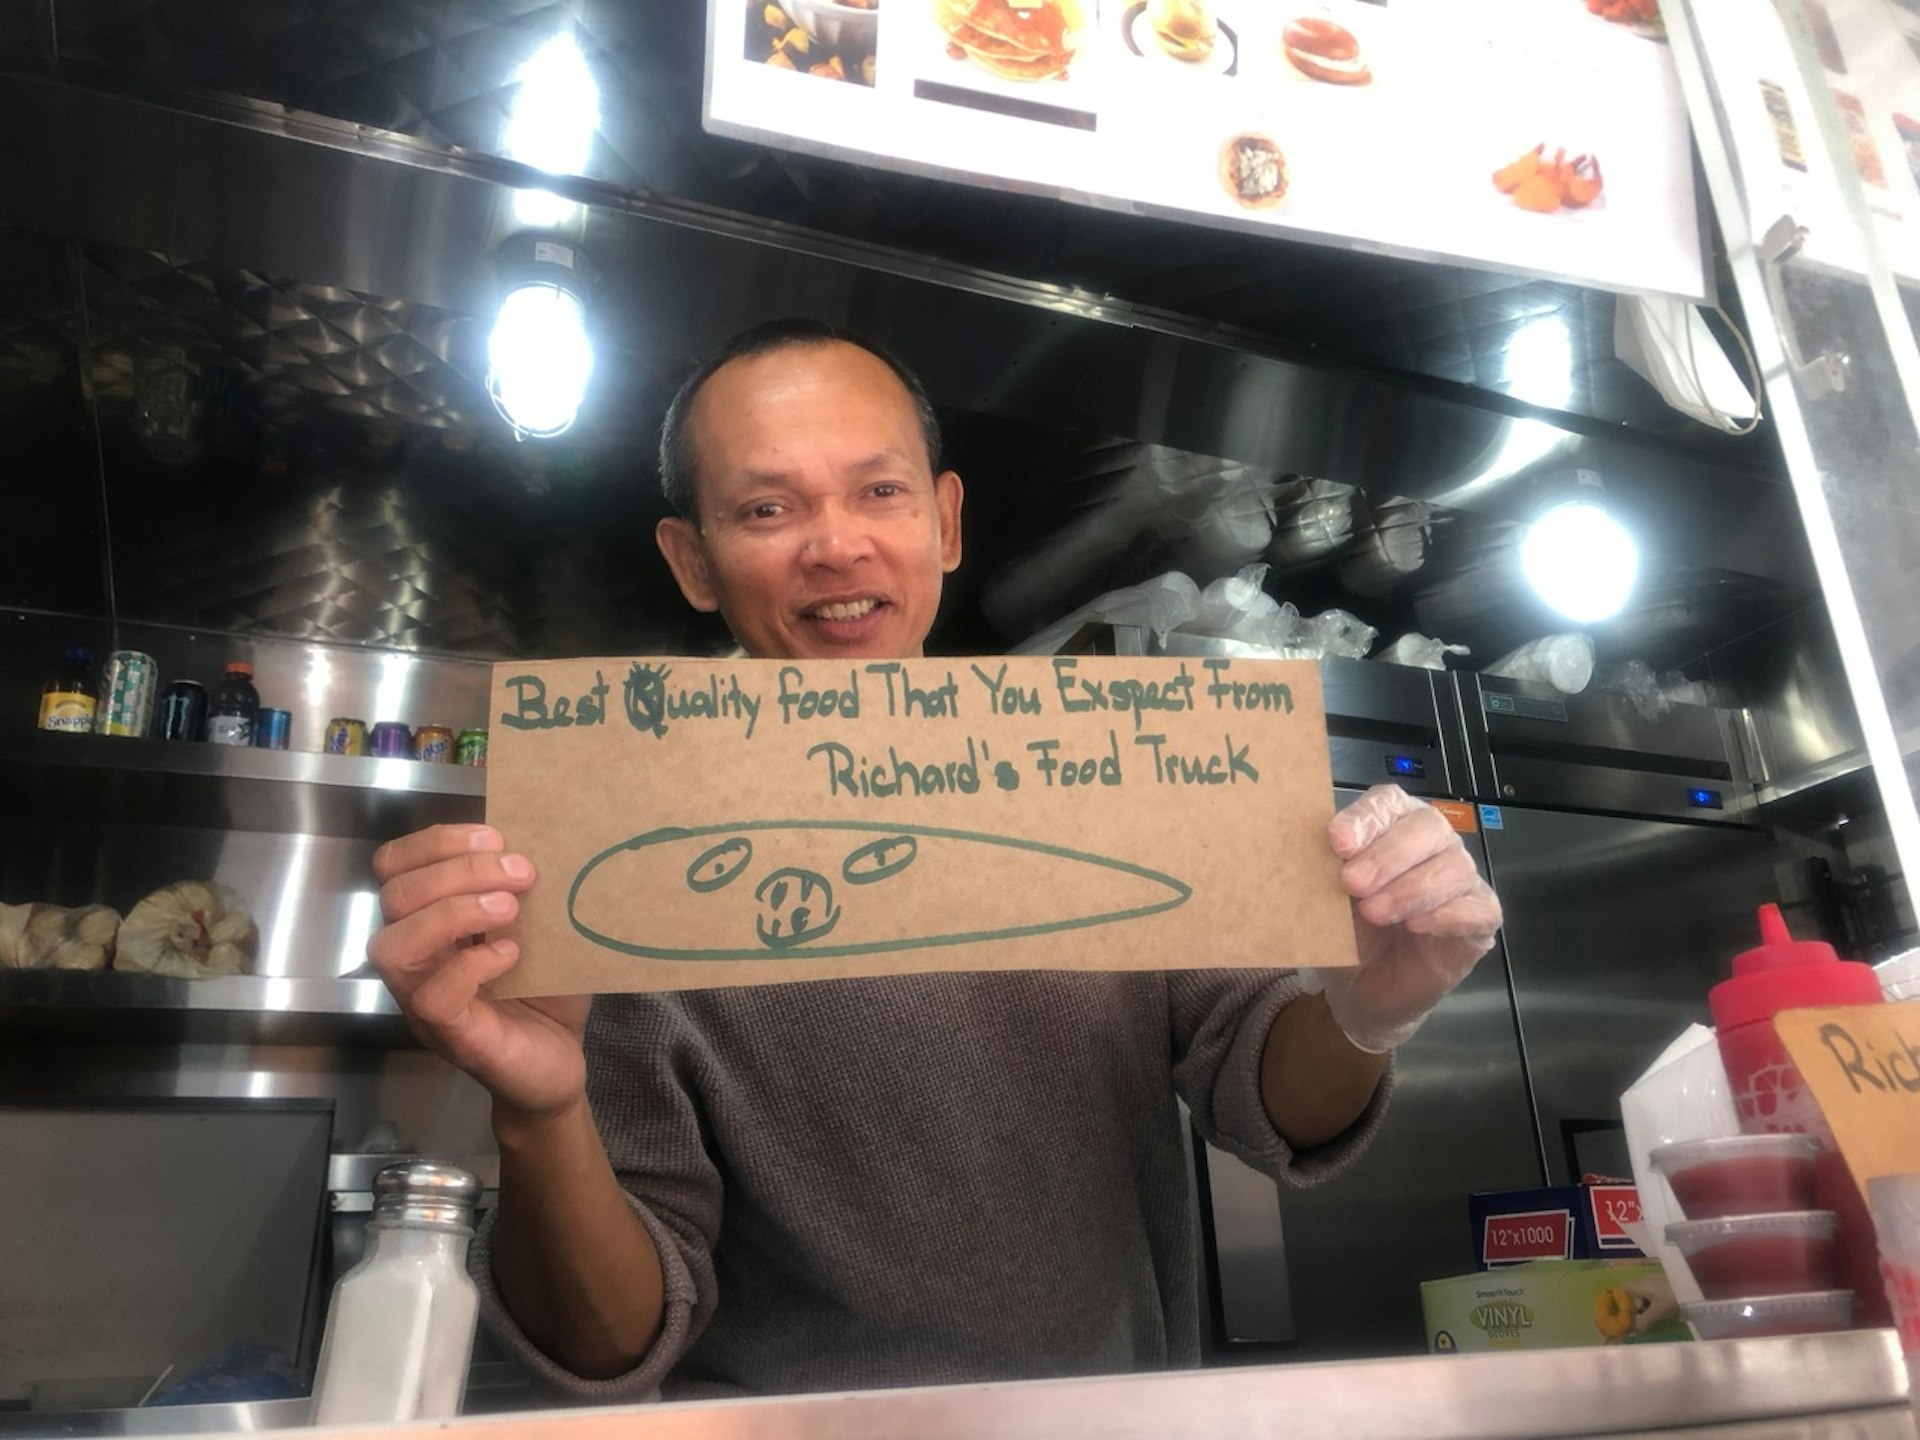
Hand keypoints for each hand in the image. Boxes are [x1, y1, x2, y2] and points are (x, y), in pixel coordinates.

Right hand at [369, 824, 589, 1120]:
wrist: (560, 1063)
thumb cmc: (546, 989)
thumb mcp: (540, 926)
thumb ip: (527, 887)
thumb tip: (542, 835)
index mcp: (432, 922)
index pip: (396, 866)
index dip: (436, 842)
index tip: (496, 838)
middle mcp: (417, 959)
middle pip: (394, 896)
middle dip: (458, 871)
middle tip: (521, 872)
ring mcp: (424, 1000)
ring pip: (394, 946)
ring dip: (454, 912)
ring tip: (511, 908)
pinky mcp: (451, 1035)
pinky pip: (432, 996)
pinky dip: (471, 965)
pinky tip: (511, 954)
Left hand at [1305, 785, 1503, 1052]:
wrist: (1361, 989)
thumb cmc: (1344, 931)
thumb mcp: (1322, 899)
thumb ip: (1321, 870)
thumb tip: (1314, 850)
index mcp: (1391, 826)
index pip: (1387, 803)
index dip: (1366, 818)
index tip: (1337, 842)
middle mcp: (1432, 843)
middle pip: (1427, 826)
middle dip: (1387, 854)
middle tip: (1351, 882)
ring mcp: (1461, 879)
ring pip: (1453, 865)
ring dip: (1410, 888)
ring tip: (1374, 913)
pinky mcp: (1480, 918)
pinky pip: (1478, 906)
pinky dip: (1446, 914)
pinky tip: (1415, 926)